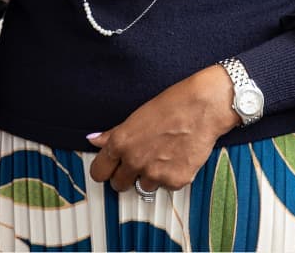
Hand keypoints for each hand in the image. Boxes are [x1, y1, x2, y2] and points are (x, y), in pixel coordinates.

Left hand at [87, 65, 238, 194]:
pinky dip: (170, 176)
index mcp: (121, 143)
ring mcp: (155, 174)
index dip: (104, 170)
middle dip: (125, 176)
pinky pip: (166, 186)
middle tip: (137, 162)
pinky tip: (176, 158)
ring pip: (143, 187)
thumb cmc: (170, 106)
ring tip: (161, 155)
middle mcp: (134, 161)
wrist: (200, 109)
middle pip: (118, 185)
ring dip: (149, 176)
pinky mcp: (175, 182)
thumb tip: (94, 140)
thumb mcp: (136, 117)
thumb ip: (113, 134)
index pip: (98, 172)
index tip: (109, 168)